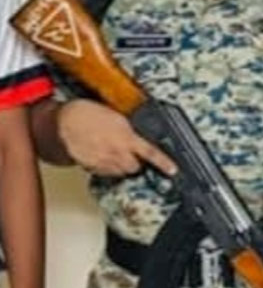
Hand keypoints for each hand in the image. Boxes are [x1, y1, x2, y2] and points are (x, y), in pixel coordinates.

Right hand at [57, 99, 176, 176]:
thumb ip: (130, 130)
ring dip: (122, 166)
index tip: (173, 170)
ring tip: (114, 153)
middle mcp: (117, 153)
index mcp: (126, 138)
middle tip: (130, 152)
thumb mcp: (116, 117)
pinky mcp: (92, 168)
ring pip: (121, 172)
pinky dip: (107, 168)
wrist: (63, 122)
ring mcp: (104, 162)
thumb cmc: (87, 114)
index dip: (164, 163)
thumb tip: (139, 137)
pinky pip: (106, 173)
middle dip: (136, 162)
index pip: (151, 153)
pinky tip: (102, 156)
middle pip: (135, 167)